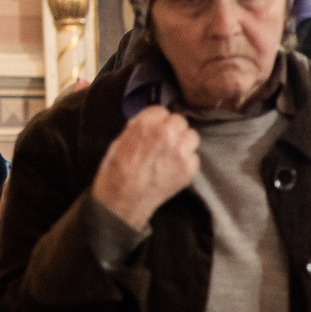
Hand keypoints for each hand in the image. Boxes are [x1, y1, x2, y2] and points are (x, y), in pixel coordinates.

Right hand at [93, 107, 199, 230]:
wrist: (123, 201)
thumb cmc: (116, 172)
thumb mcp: (121, 140)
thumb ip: (140, 127)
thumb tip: (151, 123)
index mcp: (146, 123)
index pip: (162, 111)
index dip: (158, 122)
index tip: (156, 130)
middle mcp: (167, 133)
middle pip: (180, 121)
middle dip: (173, 131)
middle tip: (165, 144)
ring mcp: (181, 150)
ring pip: (192, 137)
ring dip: (184, 144)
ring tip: (171, 157)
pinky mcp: (190, 167)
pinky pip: (194, 157)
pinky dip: (186, 163)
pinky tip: (173, 170)